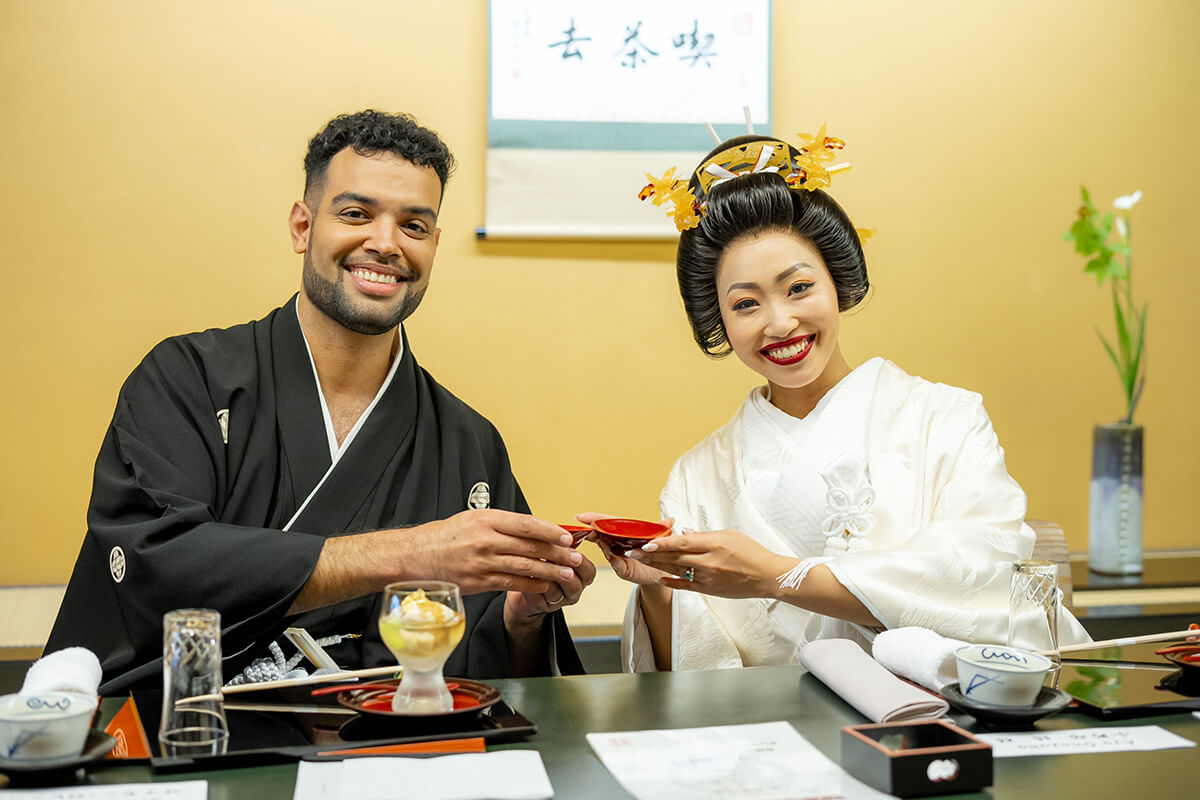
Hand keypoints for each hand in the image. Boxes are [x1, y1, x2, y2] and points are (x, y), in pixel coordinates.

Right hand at [397, 509, 582, 595]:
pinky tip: (544, 585)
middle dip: (556, 552)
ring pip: (524, 566)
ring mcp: (482, 562)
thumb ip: (501, 523)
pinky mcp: (478, 582)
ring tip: (567, 572)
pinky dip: (530, 584)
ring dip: (549, 571)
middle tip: (575, 556)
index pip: (526, 524)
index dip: (550, 531)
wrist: (416, 556)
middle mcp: (485, 540)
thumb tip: (533, 528)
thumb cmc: (445, 536)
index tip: (566, 536)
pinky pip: (510, 583)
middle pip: (530, 546)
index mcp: (486, 520)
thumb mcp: (472, 519)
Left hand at [504, 550, 597, 620]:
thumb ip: (561, 544)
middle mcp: (573, 591)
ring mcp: (557, 601)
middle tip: (548, 555)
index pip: (588, 570)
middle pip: (573, 583)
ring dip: (543, 575)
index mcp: (583, 576)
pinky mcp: (540, 606)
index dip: (578, 559)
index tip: (567, 547)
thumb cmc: (543, 563)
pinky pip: (536, 596)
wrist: (526, 585)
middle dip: (560, 568)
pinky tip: (522, 572)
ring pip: (553, 590)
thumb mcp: (556, 551)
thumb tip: (558, 530)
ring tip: (532, 561)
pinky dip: (528, 583)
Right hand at [576, 512, 675, 586]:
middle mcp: (617, 543)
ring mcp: (617, 555)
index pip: (607, 522)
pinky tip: (610, 555)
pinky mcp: (622, 569)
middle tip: (584, 528)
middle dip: (591, 530)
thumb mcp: (659, 539)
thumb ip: (661, 530)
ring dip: (600, 542)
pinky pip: (615, 564)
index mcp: (623, 532)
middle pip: (601, 533)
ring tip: (594, 537)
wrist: (661, 572)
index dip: (595, 518)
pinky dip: (612, 559)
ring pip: (605, 547)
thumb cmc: (657, 552)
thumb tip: (670, 520)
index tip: (582, 516)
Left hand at [628, 528, 794, 597]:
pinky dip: (671, 581)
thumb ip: (705, 535)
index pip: (682, 542)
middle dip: (651, 555)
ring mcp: (708, 577)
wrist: (767, 576)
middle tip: (633, 551)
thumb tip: (684, 532)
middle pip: (674, 557)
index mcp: (713, 543)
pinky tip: (660, 577)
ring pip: (676, 571)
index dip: (662, 542)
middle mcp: (708, 561)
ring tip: (641, 561)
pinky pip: (685, 586)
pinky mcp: (709, 590)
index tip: (646, 542)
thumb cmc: (751, 552)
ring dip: (657, 566)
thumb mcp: (730, 534)